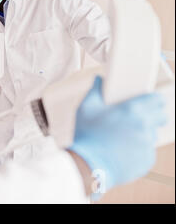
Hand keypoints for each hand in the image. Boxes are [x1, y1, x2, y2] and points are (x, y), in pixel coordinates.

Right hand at [69, 76, 166, 191]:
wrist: (88, 166)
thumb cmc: (86, 136)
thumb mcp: (85, 109)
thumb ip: (94, 91)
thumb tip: (99, 79)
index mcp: (132, 110)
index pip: (157, 100)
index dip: (154, 100)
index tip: (150, 101)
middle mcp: (144, 126)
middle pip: (161, 117)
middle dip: (153, 116)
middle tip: (138, 119)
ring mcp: (147, 144)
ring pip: (151, 135)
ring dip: (143, 134)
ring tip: (124, 138)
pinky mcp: (147, 161)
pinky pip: (146, 152)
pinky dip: (137, 151)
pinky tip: (121, 151)